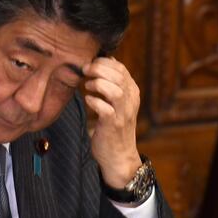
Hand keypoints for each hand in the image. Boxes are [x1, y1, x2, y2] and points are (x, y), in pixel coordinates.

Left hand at [82, 57, 141, 188]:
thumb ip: (114, 84)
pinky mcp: (113, 126)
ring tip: (88, 86)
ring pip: (116, 91)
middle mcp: (130, 101)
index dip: (104, 62)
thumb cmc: (114, 127)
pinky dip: (95, 102)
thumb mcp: (118, 102)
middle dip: (99, 69)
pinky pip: (105, 109)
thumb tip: (106, 62)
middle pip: (118, 76)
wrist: (119, 156)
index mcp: (132, 93)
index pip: (121, 69)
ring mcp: (123, 114)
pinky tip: (88, 100)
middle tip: (85, 71)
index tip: (90, 64)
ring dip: (98, 84)